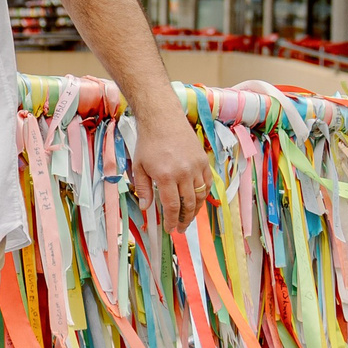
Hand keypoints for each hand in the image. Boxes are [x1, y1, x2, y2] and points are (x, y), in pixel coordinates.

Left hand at [129, 103, 208, 235]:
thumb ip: (144, 188)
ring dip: (195, 210)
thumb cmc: (148, 143)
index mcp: (166, 176)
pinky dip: (204, 194)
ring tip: (188, 217)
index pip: (172, 206)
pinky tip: (198, 201)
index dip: (171, 220)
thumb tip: (147, 208)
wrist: (162, 119)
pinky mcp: (203, 160)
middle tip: (181, 228)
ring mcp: (196, 166)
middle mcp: (184, 173)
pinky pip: (207, 183)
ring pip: (200, 195)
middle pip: (188, 204)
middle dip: (185, 219)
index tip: (170, 229)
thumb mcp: (139, 167)